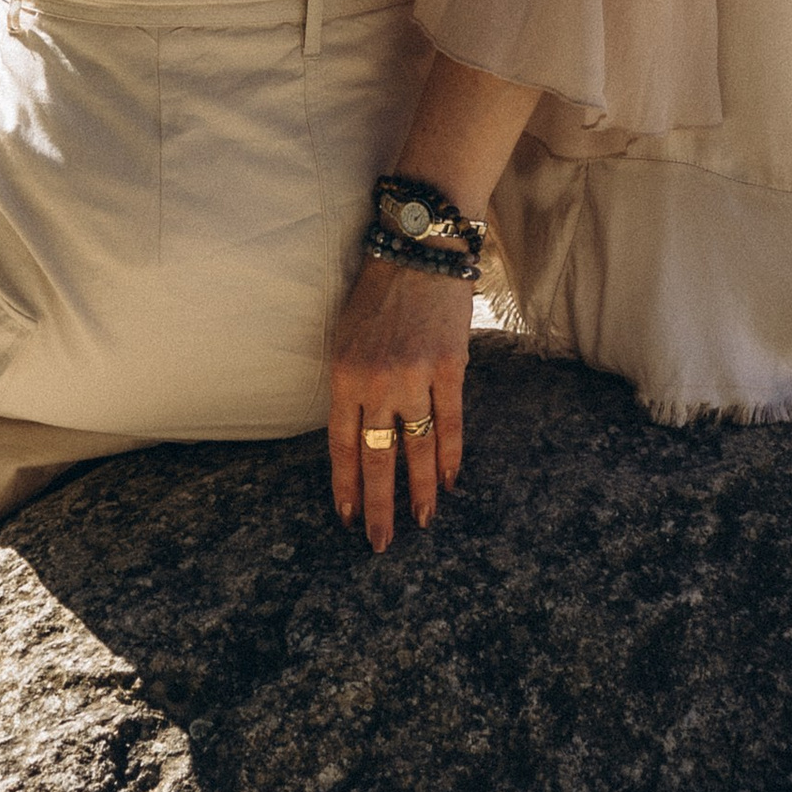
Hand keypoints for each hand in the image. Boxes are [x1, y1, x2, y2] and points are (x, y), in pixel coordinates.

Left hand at [328, 253, 469, 550]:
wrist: (417, 248)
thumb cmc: (376, 291)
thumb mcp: (345, 336)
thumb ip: (349, 384)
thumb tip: (357, 431)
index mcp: (343, 376)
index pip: (341, 445)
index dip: (346, 485)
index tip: (347, 518)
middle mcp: (376, 383)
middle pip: (377, 457)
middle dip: (378, 506)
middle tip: (380, 543)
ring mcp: (414, 377)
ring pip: (416, 449)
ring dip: (419, 492)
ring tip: (422, 523)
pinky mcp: (449, 368)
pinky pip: (451, 423)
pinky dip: (450, 457)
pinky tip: (449, 482)